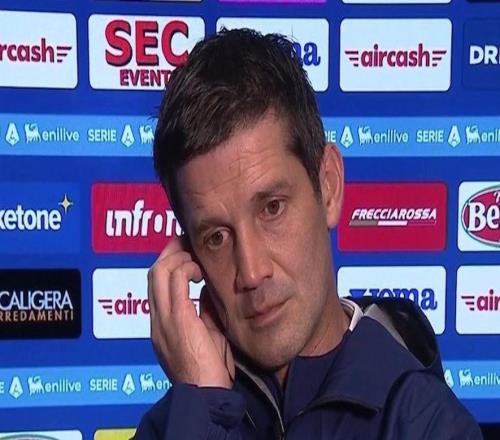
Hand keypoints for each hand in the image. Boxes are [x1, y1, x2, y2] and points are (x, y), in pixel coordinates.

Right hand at [148, 237, 233, 387]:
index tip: (185, 251)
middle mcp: (157, 320)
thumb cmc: (208, 370)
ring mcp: (163, 319)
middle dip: (170, 252)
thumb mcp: (205, 334)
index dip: (169, 263)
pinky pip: (175, 281)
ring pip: (159, 272)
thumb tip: (207, 288)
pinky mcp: (176, 319)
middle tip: (187, 243)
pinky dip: (186, 268)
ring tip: (194, 256)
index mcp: (162, 324)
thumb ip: (202, 310)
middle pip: (153, 273)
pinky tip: (199, 272)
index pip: (157, 285)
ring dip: (178, 257)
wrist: (205, 395)